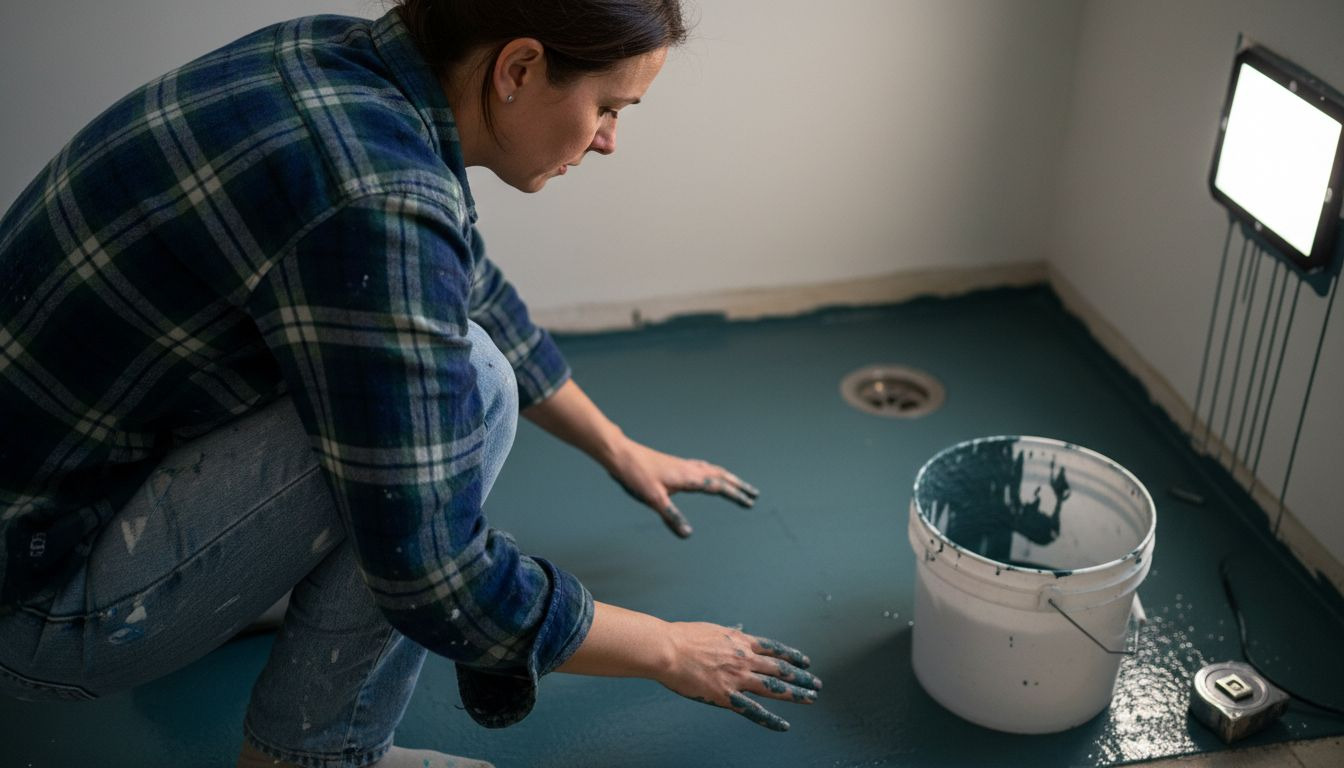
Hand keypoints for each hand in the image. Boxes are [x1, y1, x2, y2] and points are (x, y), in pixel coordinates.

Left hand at [605, 438, 759, 537]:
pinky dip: (713, 471)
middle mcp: (689, 468)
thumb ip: (672, 516)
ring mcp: (682, 465)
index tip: (750, 502)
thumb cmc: (636, 476)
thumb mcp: (654, 500)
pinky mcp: (675, 465)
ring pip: (712, 470)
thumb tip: (688, 534)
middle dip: (738, 485)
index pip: (718, 486)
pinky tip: (707, 474)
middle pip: (721, 476)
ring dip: (727, 477)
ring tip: (737, 483)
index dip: (735, 495)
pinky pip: (702, 467)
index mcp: (689, 477)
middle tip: (754, 493)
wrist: (621, 455)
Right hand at [658, 623, 820, 730]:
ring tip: (810, 699)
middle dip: (801, 677)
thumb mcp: (713, 629)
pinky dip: (770, 720)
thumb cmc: (685, 638)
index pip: (774, 649)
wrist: (668, 650)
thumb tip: (740, 629)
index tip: (805, 661)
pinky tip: (784, 725)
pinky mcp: (726, 697)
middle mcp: (744, 660)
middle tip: (816, 683)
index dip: (792, 656)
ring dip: (795, 694)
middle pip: (780, 669)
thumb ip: (731, 633)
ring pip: (774, 688)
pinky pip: (754, 711)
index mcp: (741, 642)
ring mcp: (737, 679)